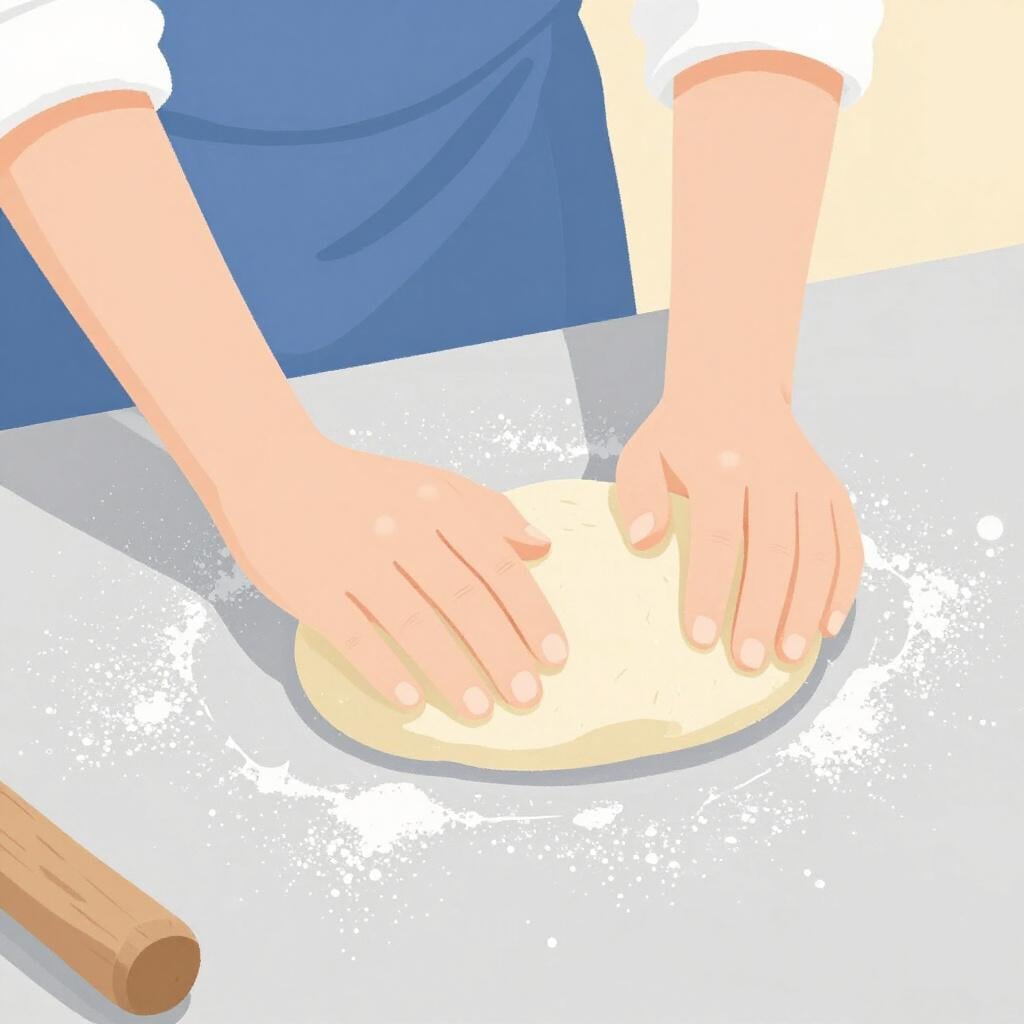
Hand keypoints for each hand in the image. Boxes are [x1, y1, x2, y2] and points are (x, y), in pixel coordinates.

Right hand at [208, 424, 567, 717]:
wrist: (272, 467)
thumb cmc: (361, 484)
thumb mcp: (430, 482)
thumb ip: (488, 510)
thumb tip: (542, 546)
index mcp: (436, 506)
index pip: (497, 567)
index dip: (531, 615)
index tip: (555, 657)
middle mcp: (400, 531)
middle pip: (463, 600)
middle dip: (502, 652)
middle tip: (528, 697)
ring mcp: (354, 560)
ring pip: (413, 622)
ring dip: (451, 672)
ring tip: (480, 712)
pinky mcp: (312, 588)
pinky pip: (353, 636)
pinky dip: (383, 670)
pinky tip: (410, 701)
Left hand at [614, 386, 861, 670]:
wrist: (735, 386)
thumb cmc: (679, 435)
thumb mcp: (643, 452)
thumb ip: (637, 495)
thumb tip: (642, 542)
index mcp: (721, 465)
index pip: (719, 536)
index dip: (710, 589)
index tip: (700, 638)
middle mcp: (773, 471)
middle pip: (774, 550)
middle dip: (762, 610)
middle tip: (747, 661)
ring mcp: (809, 479)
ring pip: (817, 551)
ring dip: (806, 608)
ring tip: (789, 655)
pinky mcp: (832, 490)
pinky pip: (847, 542)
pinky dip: (843, 586)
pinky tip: (828, 625)